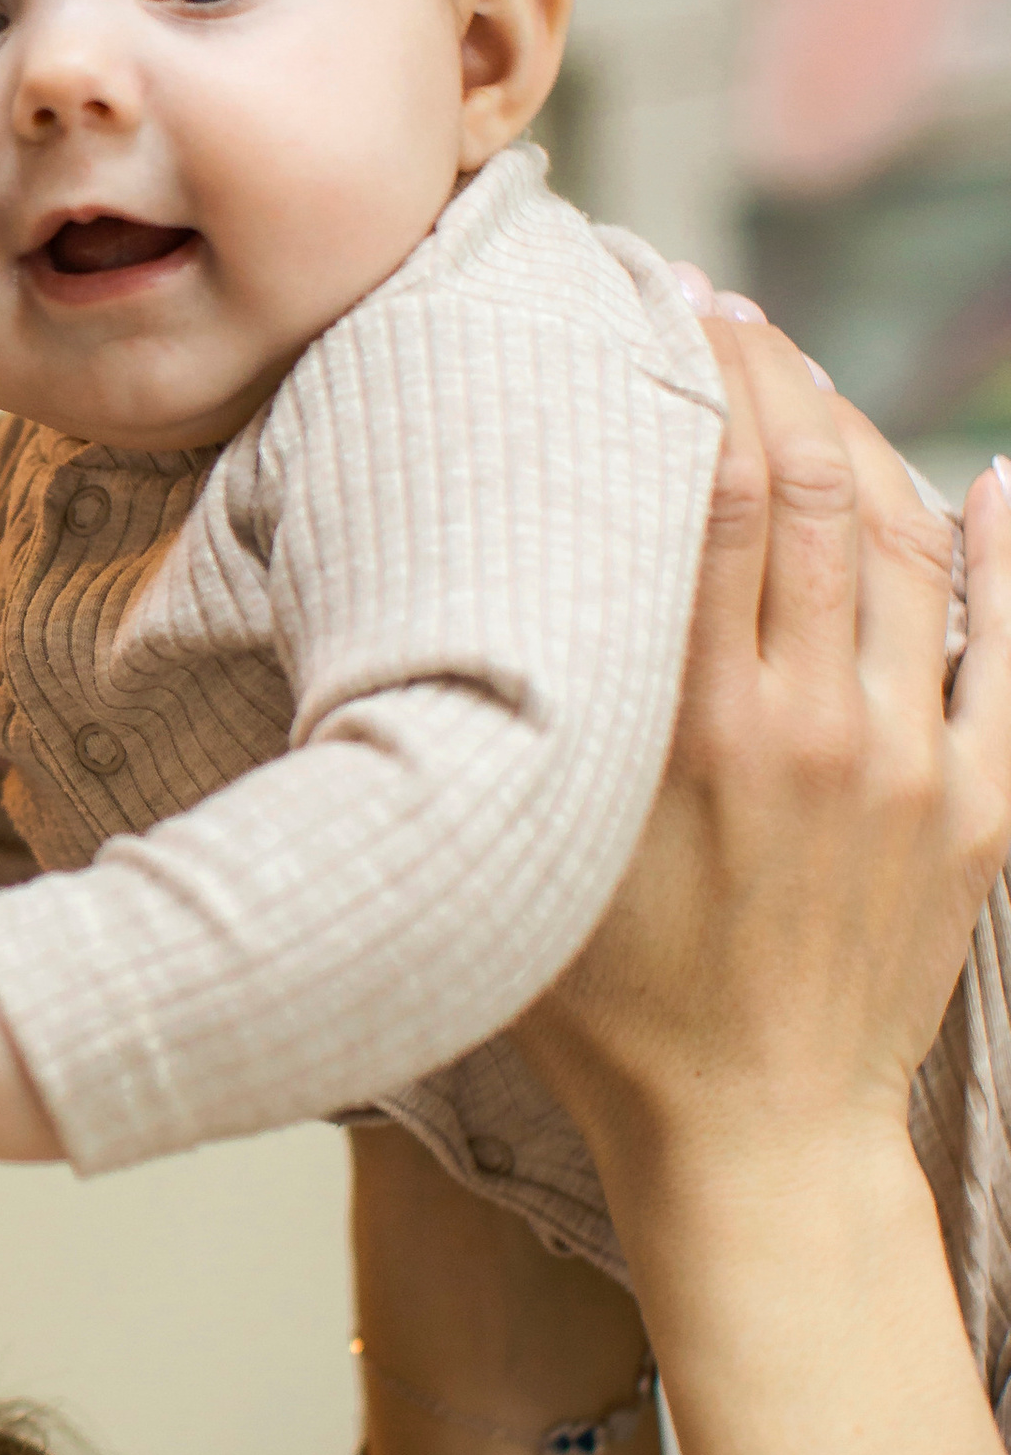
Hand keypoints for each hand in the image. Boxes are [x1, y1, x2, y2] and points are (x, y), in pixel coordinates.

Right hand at [519, 320, 1010, 1213]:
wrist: (755, 1142)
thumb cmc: (612, 1014)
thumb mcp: (542, 854)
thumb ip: (542, 724)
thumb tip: (495, 602)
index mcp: (699, 731)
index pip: (716, 499)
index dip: (705, 382)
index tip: (676, 312)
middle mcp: (816, 727)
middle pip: (813, 493)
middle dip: (778, 379)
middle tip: (733, 316)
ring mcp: (912, 766)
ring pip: (910, 549)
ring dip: (864, 442)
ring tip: (816, 383)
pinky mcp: (979, 813)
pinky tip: (998, 481)